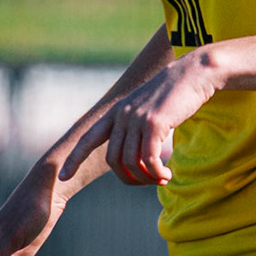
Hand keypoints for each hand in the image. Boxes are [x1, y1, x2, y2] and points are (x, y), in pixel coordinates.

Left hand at [60, 52, 218, 186]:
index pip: (88, 138)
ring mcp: (137, 118)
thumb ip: (134, 125)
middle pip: (113, 160)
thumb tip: (133, 154)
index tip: (62, 177)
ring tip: (162, 179)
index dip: (74, 158)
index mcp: (116, 112)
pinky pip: (149, 160)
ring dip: (146, 177)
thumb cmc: (173, 94)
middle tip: (148, 182)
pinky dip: (157, 173)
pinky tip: (167, 174)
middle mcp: (122, 115)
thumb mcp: (146, 107)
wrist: (193, 73)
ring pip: (131, 162)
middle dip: (128, 178)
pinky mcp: (155, 123)